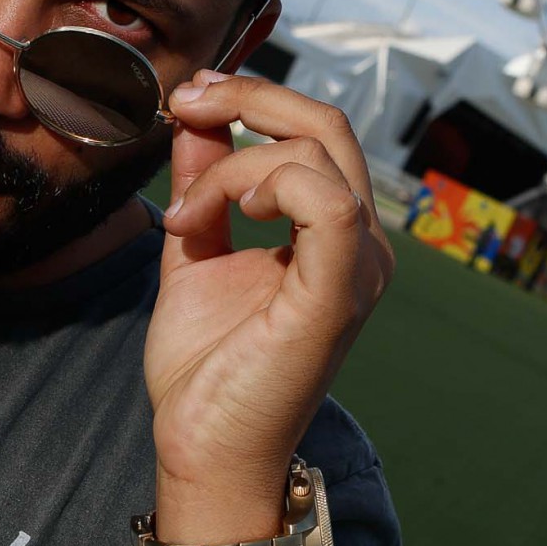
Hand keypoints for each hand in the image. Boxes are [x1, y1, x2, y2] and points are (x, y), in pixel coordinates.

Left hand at [147, 71, 394, 541]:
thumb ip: (204, 184)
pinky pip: (326, 201)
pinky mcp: (338, 293)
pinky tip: (231, 208)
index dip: (253, 97)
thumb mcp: (195, 250)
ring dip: (237, 159)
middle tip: (187, 102)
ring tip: (188, 210)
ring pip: (319, 152)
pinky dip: (268, 182)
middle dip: (250, 96)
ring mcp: (357, 268)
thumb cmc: (207, 368)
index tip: (188, 98)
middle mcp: (360, 245)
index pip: (315, 132)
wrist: (206, 449)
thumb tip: (196, 117)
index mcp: (335, 234)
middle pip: (327, 125)